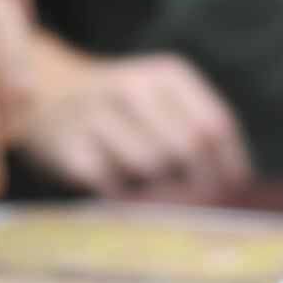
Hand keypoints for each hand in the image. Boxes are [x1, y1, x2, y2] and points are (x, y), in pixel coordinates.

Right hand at [20, 37, 251, 202]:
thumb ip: (198, 133)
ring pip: (152, 168)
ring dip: (159, 194)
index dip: (229, 168)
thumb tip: (235, 188)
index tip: (227, 194)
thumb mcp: (163, 103)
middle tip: (195, 208)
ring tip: (151, 195)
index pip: (216, 126)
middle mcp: (133, 87)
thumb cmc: (121, 112)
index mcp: (168, 74)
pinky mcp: (71, 148)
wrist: (47, 96)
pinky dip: (124, 199)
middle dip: (199, 186)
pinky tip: (119, 192)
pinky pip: (113, 187)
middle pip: (189, 148)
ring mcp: (98, 115)